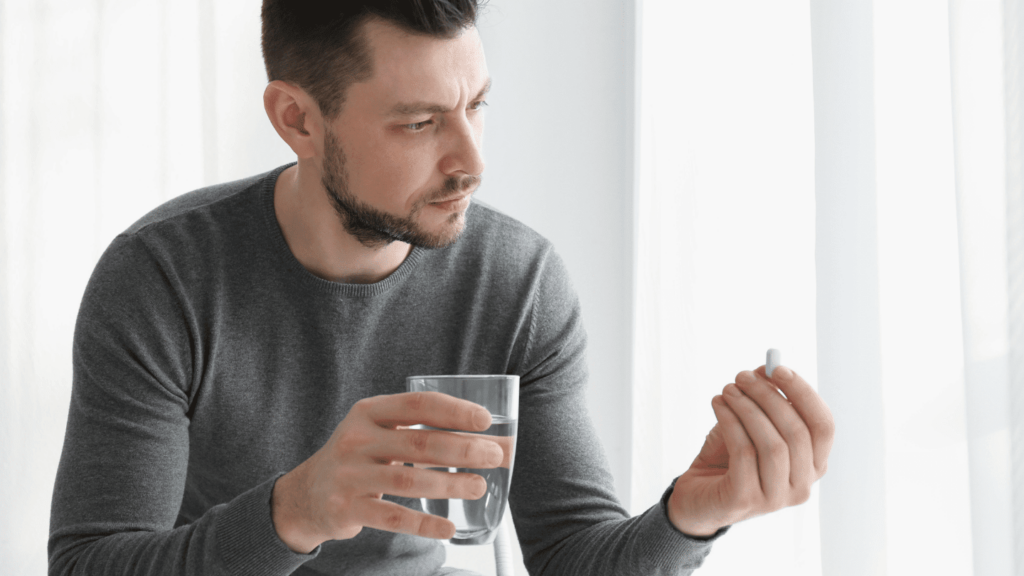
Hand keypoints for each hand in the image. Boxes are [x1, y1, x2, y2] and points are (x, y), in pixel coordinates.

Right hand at [270, 391, 505, 552]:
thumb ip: (427, 433)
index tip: (485, 420)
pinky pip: (392, 517)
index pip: (417, 405)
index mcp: (369, 412)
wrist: (306, 494)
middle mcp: (356, 439)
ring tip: (479, 486)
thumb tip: (497, 443)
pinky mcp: (347, 508)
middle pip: (418, 443)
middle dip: (462, 449)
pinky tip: (447, 527)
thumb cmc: (360, 457)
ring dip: (450, 485)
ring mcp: (349, 475)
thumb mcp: (382, 433)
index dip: (454, 411)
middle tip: (495, 455)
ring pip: (408, 481)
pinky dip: (423, 524)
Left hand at [667, 365, 833, 536]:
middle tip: (742, 376)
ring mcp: (775, 499)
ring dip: (748, 408)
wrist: (697, 498)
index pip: (823, 426)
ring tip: (728, 390)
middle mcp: (802, 486)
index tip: (777, 368)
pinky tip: (718, 404)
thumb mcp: (751, 425)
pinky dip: (730, 421)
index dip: (803, 394)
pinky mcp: (745, 500)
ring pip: (773, 444)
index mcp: (813, 466)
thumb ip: (765, 400)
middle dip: (768, 396)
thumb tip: (767, 368)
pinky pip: (745, 452)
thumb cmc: (730, 458)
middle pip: (797, 433)